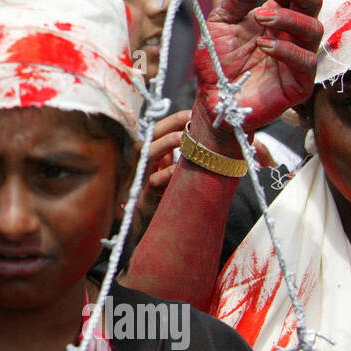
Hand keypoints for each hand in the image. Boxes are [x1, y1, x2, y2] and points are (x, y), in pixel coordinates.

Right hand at [132, 108, 188, 238]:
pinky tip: (179, 169)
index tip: (192, 114)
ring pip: (145, 154)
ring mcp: (141, 183)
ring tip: (184, 139)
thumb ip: (183, 160)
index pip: (156, 131)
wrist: (158, 237)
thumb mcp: (175, 178)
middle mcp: (143, 168)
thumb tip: (209, 141)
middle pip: (148, 137)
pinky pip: (152, 182)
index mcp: (152, 161)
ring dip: (165, 143)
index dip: (173, 120)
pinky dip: (165, 174)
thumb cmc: (171, 204)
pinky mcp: (144, 200)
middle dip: (168, 126)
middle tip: (190, 124)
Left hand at [193, 0, 321, 145]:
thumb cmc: (218, 62)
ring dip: (289, 17)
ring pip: (314, 30)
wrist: (212, 100)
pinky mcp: (299, 83)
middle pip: (313, 2)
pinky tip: (265, 45)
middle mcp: (293, 33)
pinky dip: (287, 50)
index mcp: (277, 15)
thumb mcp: (221, 23)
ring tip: (261, 15)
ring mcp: (298, 57)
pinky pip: (306, 62)